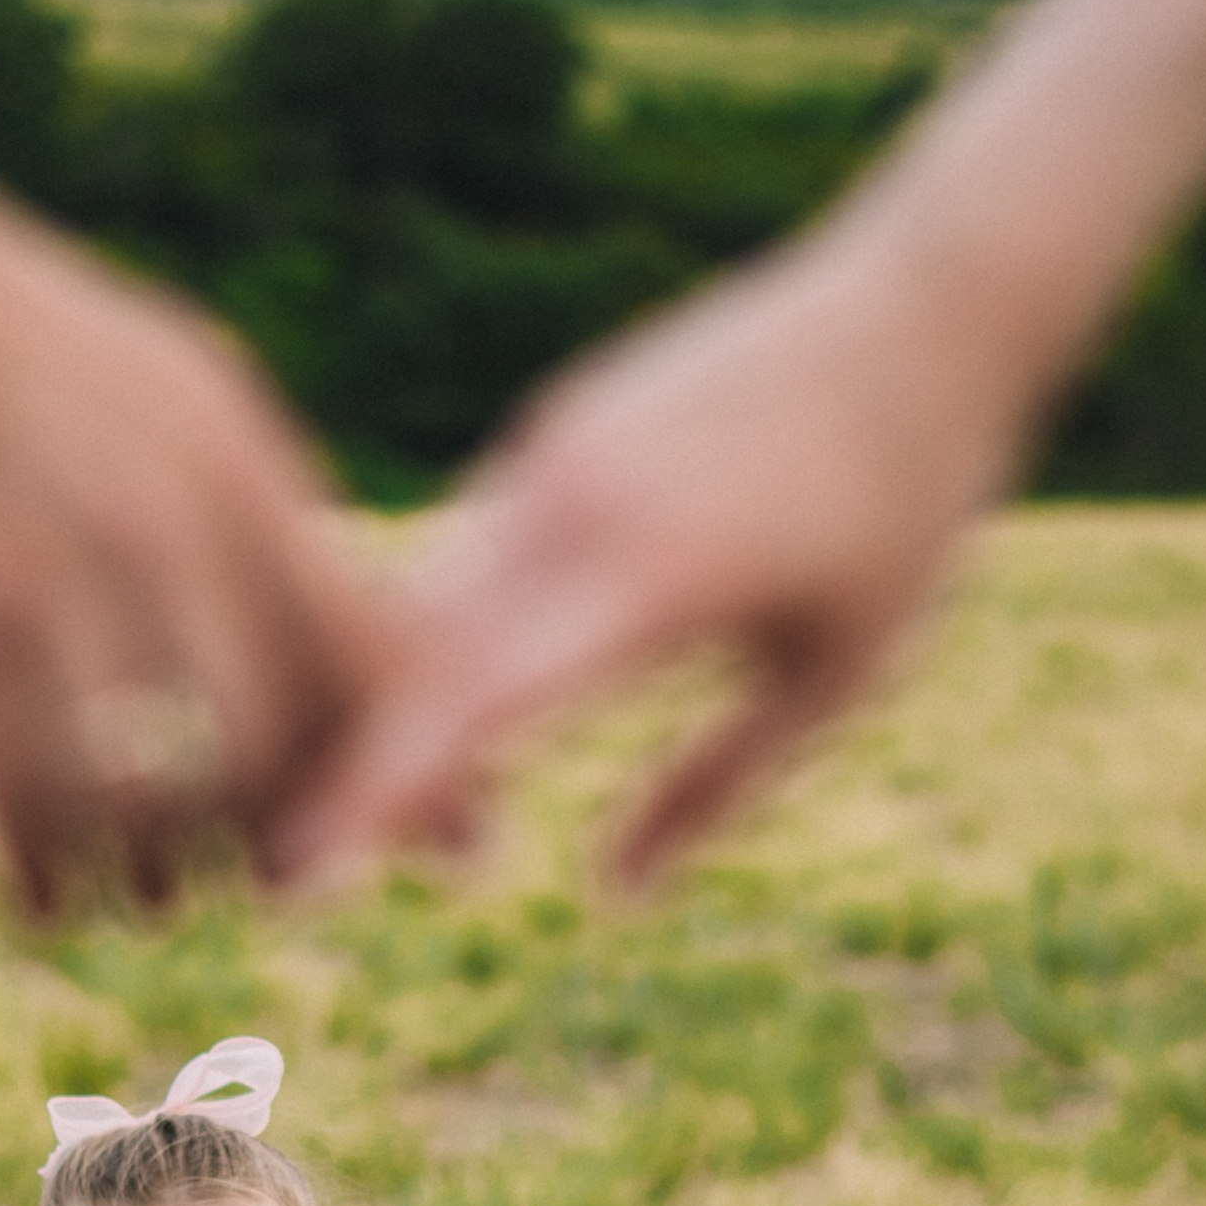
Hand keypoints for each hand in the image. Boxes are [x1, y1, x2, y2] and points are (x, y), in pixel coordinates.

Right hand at [0, 186, 387, 912]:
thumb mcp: (166, 385)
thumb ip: (249, 501)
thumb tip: (337, 603)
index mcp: (239, 470)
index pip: (376, 647)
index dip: (416, 765)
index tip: (449, 850)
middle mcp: (170, 530)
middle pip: (273, 746)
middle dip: (275, 845)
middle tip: (252, 886)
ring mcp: (61, 579)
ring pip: (154, 793)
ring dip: (153, 878)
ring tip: (140, 901)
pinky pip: (25, 800)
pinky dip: (42, 879)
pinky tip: (34, 899)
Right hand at [277, 219, 1033, 887]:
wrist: (924, 307)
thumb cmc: (902, 512)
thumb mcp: (835, 676)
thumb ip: (715, 789)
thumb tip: (609, 898)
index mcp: (654, 576)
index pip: (476, 701)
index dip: (380, 792)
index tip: (303, 877)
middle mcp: (577, 507)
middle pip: (412, 658)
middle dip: (342, 766)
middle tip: (281, 880)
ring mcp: (553, 458)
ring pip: (426, 601)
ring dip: (370, 704)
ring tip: (326, 812)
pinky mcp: (551, 431)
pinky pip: (465, 549)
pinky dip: (425, 638)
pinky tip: (395, 709)